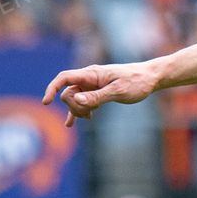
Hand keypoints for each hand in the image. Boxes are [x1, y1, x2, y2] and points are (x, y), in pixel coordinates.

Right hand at [42, 60, 161, 126]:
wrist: (150, 78)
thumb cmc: (136, 82)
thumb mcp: (118, 91)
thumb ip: (97, 97)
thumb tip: (76, 100)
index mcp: (92, 74)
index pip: (64, 78)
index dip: (52, 88)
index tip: (46, 102)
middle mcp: (89, 78)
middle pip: (68, 93)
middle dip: (74, 106)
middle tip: (91, 114)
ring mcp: (92, 86)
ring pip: (74, 99)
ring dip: (78, 111)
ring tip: (89, 118)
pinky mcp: (98, 92)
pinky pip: (82, 102)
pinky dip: (79, 112)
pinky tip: (73, 123)